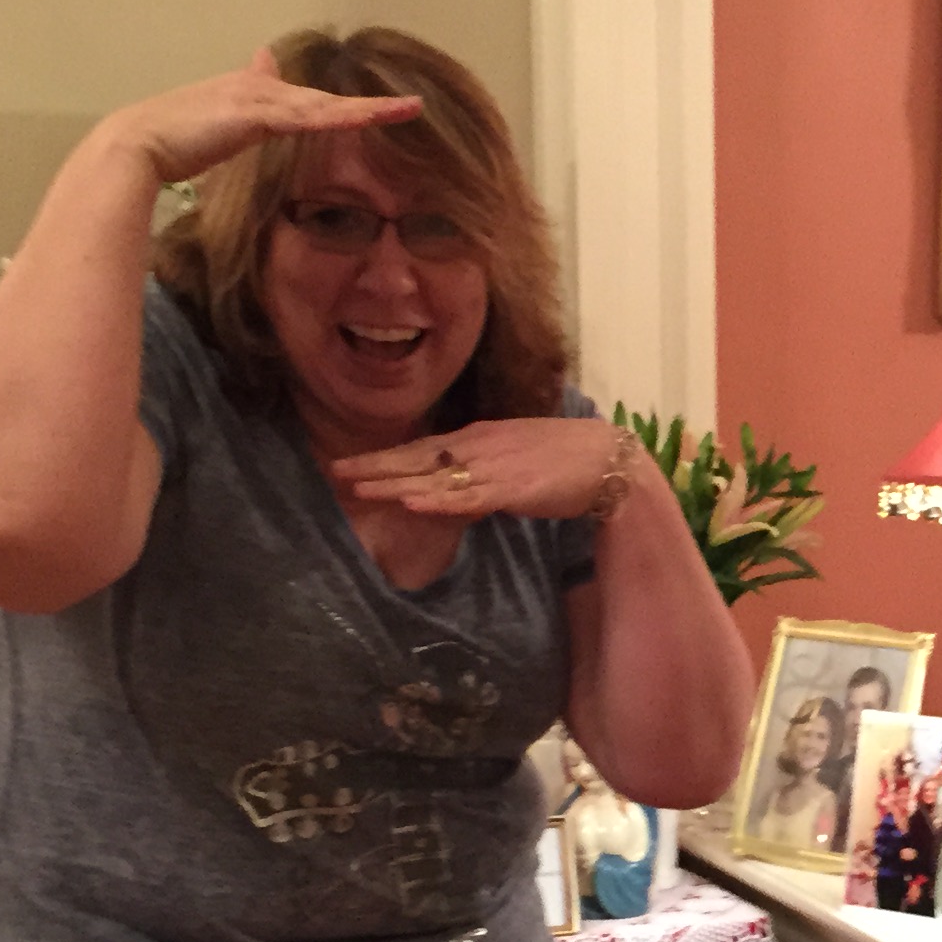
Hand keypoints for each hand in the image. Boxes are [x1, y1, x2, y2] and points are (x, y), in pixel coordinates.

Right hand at [99, 47, 419, 185]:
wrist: (134, 144)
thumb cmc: (165, 148)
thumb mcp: (208, 137)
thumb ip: (231, 131)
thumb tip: (227, 143)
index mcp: (250, 94)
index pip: (305, 102)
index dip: (339, 107)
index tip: (370, 109)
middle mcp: (257, 87)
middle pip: (324, 100)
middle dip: (368, 106)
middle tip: (411, 107)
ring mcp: (258, 96)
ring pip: (325, 104)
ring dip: (368, 109)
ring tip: (409, 111)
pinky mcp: (256, 111)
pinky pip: (310, 115)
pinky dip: (342, 115)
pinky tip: (372, 117)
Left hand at [331, 416, 624, 520]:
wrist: (606, 458)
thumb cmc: (566, 458)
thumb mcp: (515, 459)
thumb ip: (485, 471)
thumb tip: (462, 486)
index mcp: (478, 438)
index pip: (421, 448)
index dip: (384, 457)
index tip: (349, 464)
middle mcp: (478, 447)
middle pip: (417, 458)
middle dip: (375, 466)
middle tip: (336, 472)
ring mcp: (492, 467)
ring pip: (433, 478)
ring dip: (394, 483)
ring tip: (358, 488)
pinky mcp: (511, 489)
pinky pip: (466, 497)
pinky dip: (437, 500)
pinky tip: (412, 502)